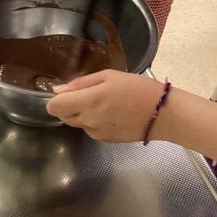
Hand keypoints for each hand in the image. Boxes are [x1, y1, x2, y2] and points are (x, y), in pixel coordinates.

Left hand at [46, 70, 164, 142]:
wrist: (163, 114)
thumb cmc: (138, 89)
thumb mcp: (109, 77)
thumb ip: (80, 83)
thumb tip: (57, 90)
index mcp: (88, 101)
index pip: (54, 107)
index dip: (55, 100)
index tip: (67, 94)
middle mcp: (89, 120)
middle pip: (63, 116)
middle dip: (69, 106)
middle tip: (89, 96)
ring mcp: (96, 133)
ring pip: (77, 123)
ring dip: (82, 114)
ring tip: (104, 104)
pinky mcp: (105, 140)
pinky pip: (90, 130)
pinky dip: (94, 122)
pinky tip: (111, 114)